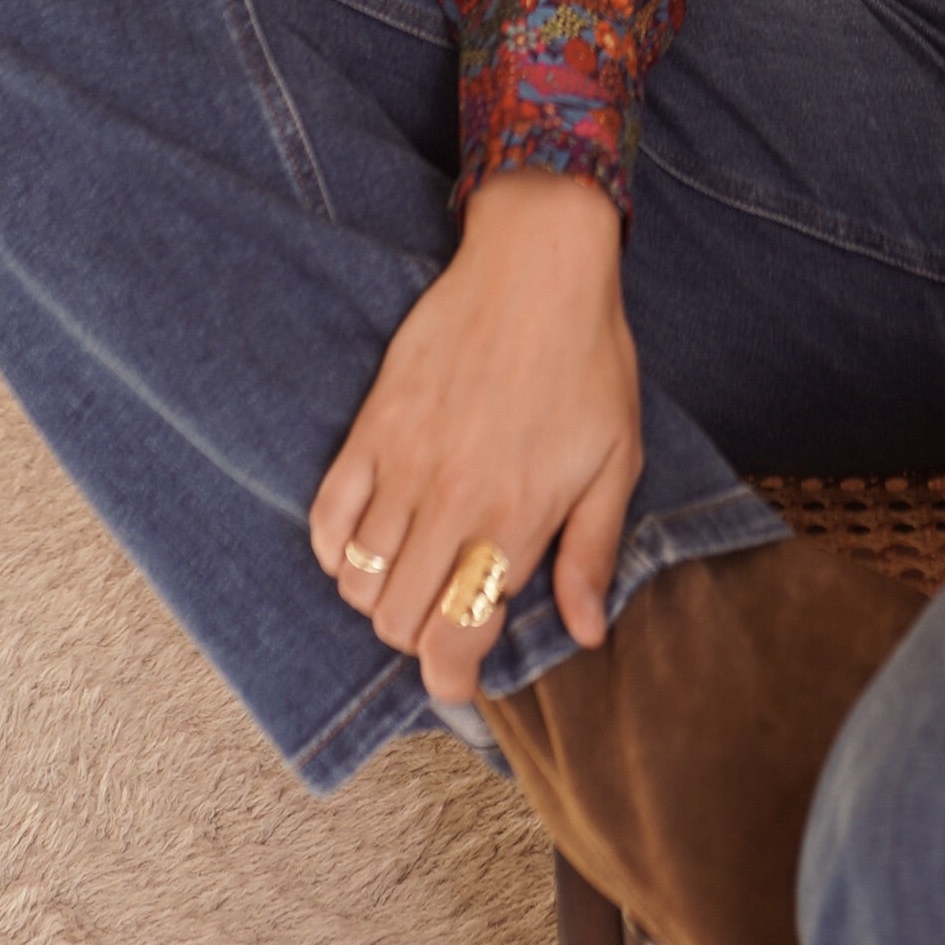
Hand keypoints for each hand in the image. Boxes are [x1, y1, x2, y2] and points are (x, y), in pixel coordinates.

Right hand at [308, 166, 641, 704]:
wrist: (537, 265)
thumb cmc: (588, 360)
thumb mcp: (616, 458)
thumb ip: (592, 552)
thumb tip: (584, 632)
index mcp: (516, 519)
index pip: (455, 640)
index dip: (451, 680)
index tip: (460, 677)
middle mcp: (452, 503)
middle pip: (398, 622)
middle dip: (420, 634)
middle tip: (447, 606)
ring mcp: (403, 465)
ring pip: (359, 580)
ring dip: (380, 593)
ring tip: (413, 570)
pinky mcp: (372, 428)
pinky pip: (328, 517)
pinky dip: (336, 548)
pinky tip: (366, 540)